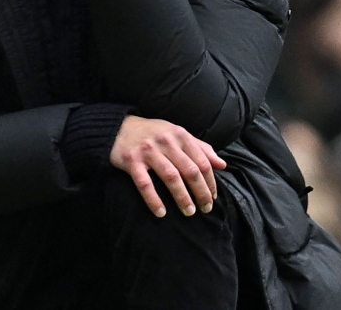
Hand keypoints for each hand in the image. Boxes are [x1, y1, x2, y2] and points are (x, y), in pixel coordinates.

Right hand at [109, 115, 226, 217]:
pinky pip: (145, 184)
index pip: (202, 161)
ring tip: (189, 212)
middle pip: (190, 170)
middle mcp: (166, 141)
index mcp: (180, 135)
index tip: (213, 198)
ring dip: (182, 197)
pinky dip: (154, 200)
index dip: (210, 182)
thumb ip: (200, 148)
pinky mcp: (132, 161)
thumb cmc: (152, 133)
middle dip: (201, 192)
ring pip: (171, 177)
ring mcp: (148, 151)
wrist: (117, 128)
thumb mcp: (177, 134)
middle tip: (206, 209)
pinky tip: (161, 213)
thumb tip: (222, 164)